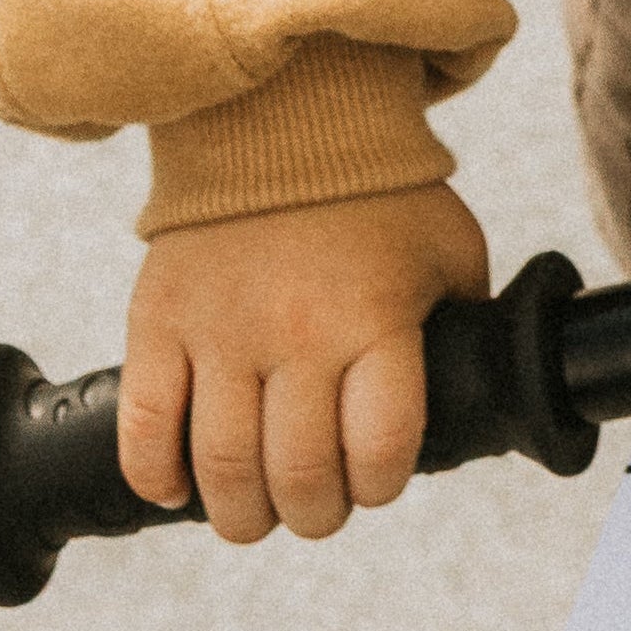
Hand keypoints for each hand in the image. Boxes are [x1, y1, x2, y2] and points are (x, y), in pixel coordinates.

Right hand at [120, 184, 490, 544]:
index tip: (377, 482)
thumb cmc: (382, 194)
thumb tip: (485, 383)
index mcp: (378, 317)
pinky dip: (157, 476)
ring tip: (256, 512)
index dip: (382, 485)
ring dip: (240, 513)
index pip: (382, 445)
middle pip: (297, 472)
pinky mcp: (160, 322)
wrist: (288, 116)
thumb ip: (463, 319)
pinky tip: (178, 490)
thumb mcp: (450, 250)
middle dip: (313, 514)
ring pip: (220, 465)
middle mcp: (299, 332)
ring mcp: (222, 330)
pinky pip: (144, 426)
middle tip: (316, 511)